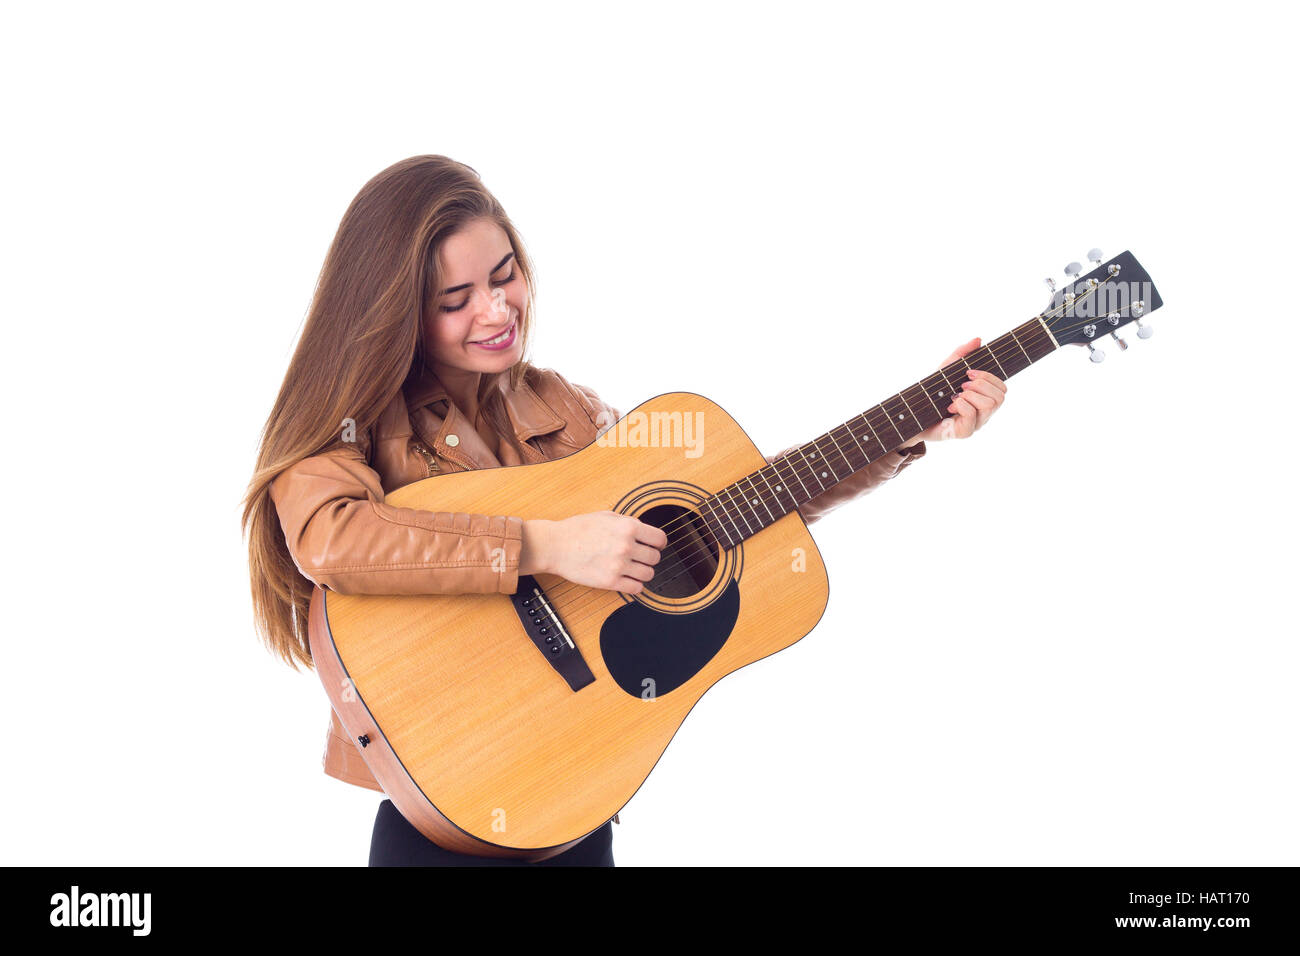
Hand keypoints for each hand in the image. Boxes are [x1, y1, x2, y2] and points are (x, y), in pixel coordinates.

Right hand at [520, 512, 666, 593]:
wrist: (556, 546)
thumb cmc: (578, 529)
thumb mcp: (607, 515)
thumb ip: (629, 522)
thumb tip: (646, 531)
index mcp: (627, 527)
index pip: (660, 539)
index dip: (659, 543)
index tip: (655, 546)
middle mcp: (626, 546)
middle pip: (655, 558)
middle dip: (649, 557)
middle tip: (639, 557)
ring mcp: (618, 565)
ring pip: (648, 574)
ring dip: (643, 572)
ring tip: (632, 568)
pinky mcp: (610, 582)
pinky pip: (636, 589)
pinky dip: (635, 585)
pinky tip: (627, 579)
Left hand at [905, 336, 1006, 444]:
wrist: (913, 415)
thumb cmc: (933, 394)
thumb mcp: (946, 370)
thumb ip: (962, 354)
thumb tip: (978, 339)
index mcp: (984, 400)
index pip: (1002, 388)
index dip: (988, 377)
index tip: (968, 373)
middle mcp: (984, 414)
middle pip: (1000, 397)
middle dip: (980, 385)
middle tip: (961, 386)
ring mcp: (975, 425)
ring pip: (989, 405)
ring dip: (969, 395)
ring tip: (955, 396)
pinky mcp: (964, 432)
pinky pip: (971, 416)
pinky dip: (960, 405)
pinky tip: (949, 406)